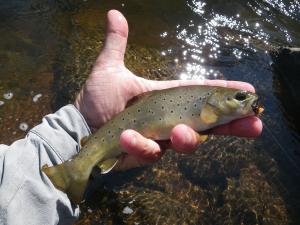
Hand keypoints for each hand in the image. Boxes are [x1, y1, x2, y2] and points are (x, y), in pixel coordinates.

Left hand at [75, 10, 261, 170]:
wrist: (80, 126)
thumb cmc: (96, 99)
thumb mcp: (109, 69)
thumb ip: (117, 44)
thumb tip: (114, 14)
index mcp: (165, 97)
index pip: (199, 93)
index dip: (223, 93)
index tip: (248, 91)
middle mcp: (168, 118)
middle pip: (207, 124)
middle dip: (231, 126)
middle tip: (254, 125)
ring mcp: (158, 138)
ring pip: (185, 142)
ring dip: (187, 138)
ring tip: (178, 132)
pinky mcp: (145, 153)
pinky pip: (151, 152)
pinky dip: (142, 145)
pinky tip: (127, 137)